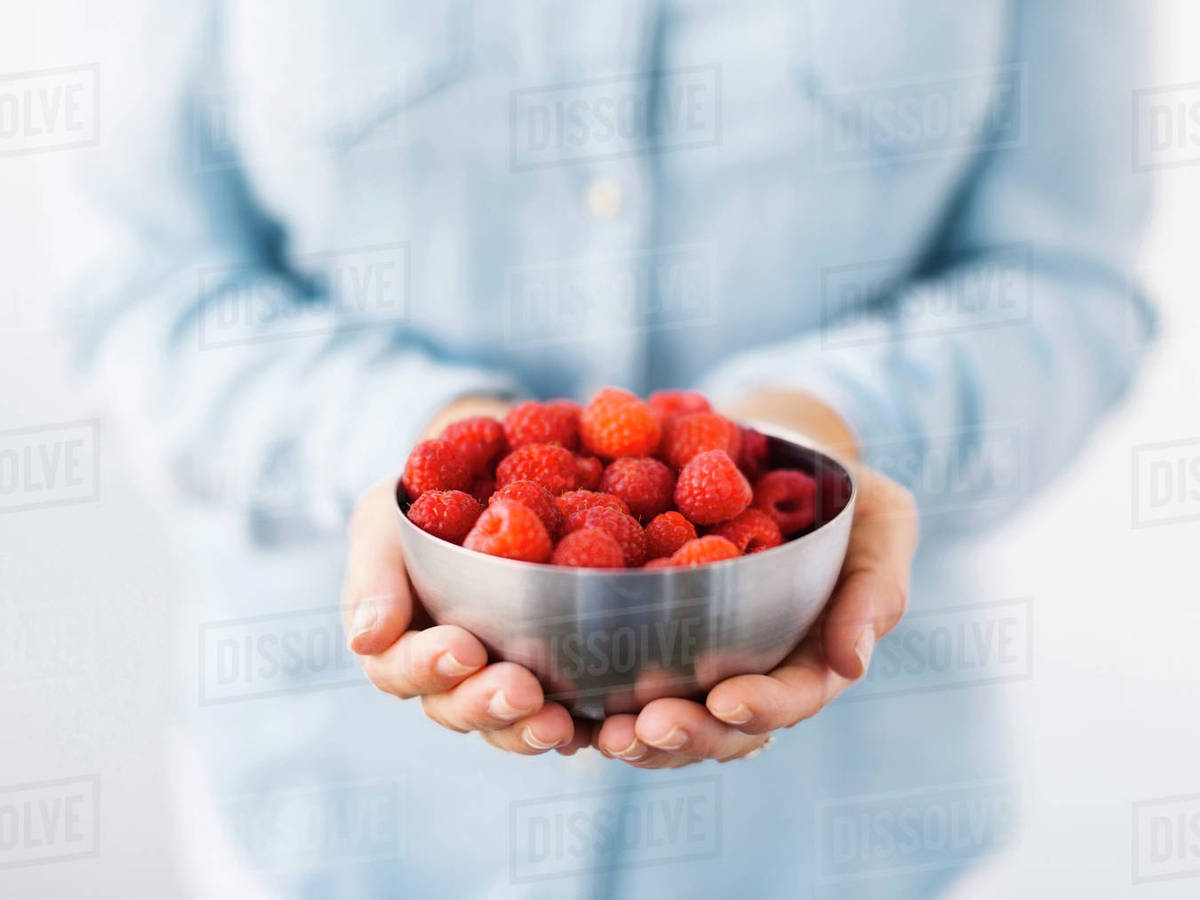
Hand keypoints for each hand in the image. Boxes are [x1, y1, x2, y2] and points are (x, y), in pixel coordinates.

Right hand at [341, 396, 592, 755]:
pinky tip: (607, 725)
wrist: (490, 474)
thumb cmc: (423, 501)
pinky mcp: (557, 674)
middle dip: (487, 704)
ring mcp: (503, 678)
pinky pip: (570, 713)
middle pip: (459, 708)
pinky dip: (586, 724)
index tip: (464, 647)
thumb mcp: (384, 521)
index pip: (401, 669)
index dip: (430, 666)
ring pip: (511, 723)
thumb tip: (366, 637)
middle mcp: (450, 674)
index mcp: (399, 643)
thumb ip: (375, 573)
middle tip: (521, 691)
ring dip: (530, 729)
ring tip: (558, 723)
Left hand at [592, 391, 917, 767]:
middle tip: (644, 728)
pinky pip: (620, 675)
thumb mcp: (881, 521)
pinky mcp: (646, 634)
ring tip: (599, 731)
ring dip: (633, 733)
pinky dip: (593, 695)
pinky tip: (560, 697)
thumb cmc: (838, 488)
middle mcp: (752, 671)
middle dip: (684, 735)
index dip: (762, 707)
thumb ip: (876, 585)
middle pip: (721, 728)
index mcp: (811, 655)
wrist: (766, 451)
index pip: (792, 696)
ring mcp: (698, 661)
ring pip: (667, 718)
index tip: (727, 701)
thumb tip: (852, 662)